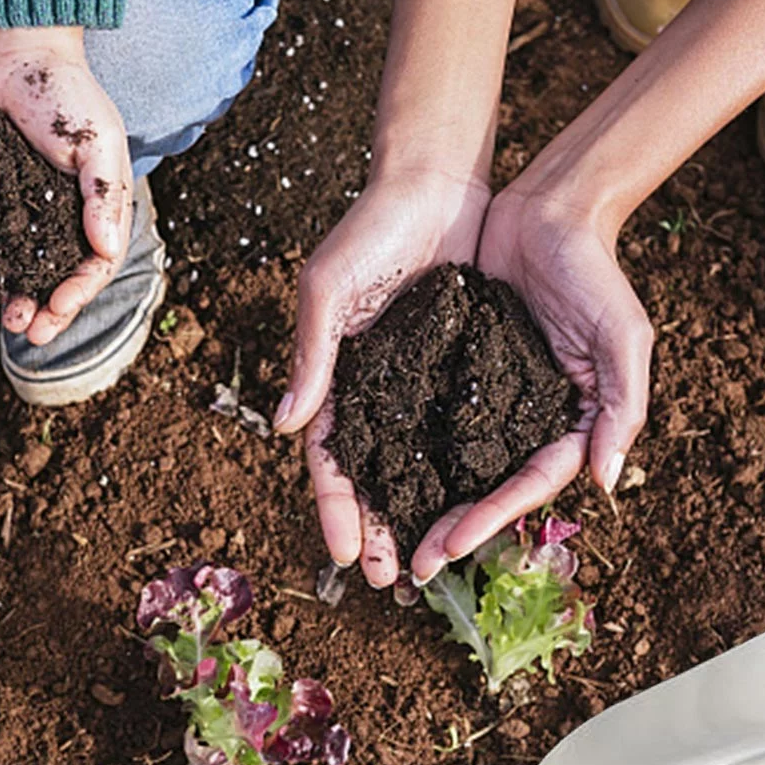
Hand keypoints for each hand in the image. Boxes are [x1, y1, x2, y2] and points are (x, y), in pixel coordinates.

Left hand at [0, 27, 132, 344]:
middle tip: (27, 330)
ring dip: (16, 293)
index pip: (96, 264)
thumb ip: (104, 195)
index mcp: (99, 205)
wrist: (16, 49)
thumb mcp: (97, 143)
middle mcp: (66, 212)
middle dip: (47, 307)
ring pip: (24, 263)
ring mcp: (28, 204)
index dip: (78, 295)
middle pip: (61, 274)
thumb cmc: (66, 92)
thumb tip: (106, 251)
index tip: (54, 314)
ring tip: (0, 314)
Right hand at [275, 170, 491, 586]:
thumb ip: (314, 356)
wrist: (438, 184)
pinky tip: (477, 506)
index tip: (345, 556)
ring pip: (420, 464)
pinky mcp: (464, 369)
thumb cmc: (371, 229)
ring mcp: (421, 384)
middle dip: (381, 529)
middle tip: (395, 580)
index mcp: (337, 377)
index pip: (331, 459)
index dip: (336, 508)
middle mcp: (378, 390)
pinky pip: (462, 431)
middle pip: (376, 476)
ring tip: (436, 558)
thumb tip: (287, 428)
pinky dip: (464, 471)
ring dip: (423, 513)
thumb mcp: (331, 289)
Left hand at [408, 182, 653, 583]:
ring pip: (454, 462)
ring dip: (424, 501)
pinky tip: (371, 472)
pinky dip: (405, 447)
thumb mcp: (624, 338)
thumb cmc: (596, 271)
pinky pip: (427, 416)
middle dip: (452, 528)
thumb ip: (622, 408)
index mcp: (570, 421)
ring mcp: (490, 394)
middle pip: (489, 486)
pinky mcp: (455, 365)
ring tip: (387, 538)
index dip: (493, 518)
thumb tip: (606, 482)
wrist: (549, 209)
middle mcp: (529, 416)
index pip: (531, 483)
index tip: (451, 546)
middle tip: (412, 567)